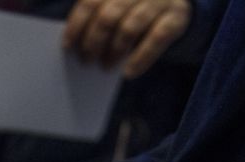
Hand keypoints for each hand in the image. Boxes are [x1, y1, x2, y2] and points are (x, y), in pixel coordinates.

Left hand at [62, 0, 191, 78]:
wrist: (174, 3)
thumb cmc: (134, 8)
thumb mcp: (114, 5)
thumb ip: (96, 15)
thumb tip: (71, 45)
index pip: (90, 2)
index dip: (76, 25)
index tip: (67, 46)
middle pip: (108, 16)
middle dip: (93, 42)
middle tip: (86, 61)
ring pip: (130, 27)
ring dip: (114, 52)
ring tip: (105, 67)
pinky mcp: (177, 15)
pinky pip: (156, 39)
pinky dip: (140, 58)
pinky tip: (128, 72)